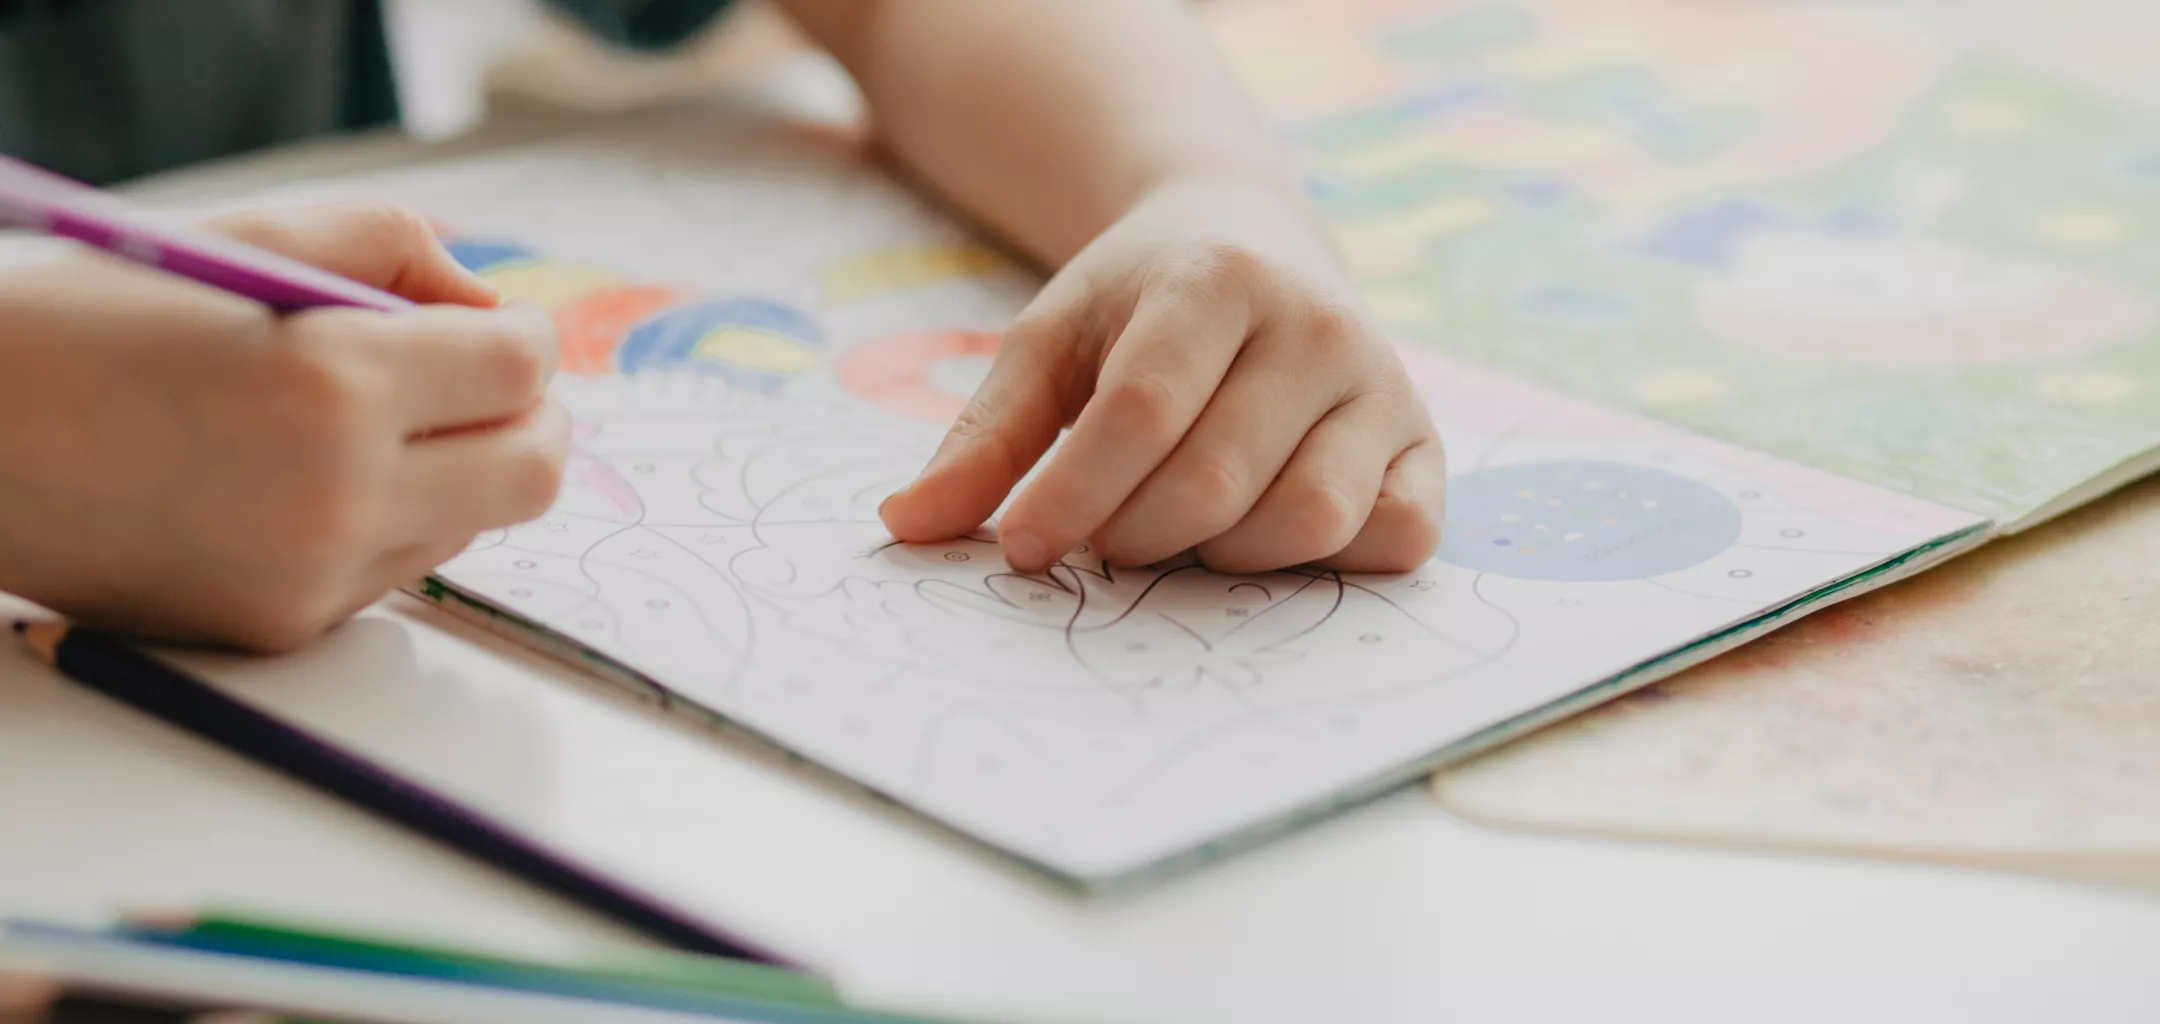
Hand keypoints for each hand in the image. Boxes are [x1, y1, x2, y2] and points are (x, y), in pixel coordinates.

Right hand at [0, 202, 569, 651]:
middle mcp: (339, 495)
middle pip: (535, 471)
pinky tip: (308, 481)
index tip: (503, 327)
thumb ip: (398, 253)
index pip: (521, 371)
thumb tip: (496, 313)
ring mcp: (313, 576)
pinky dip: (389, 522)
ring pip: (474, 524)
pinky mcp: (283, 630)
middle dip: (534, 417)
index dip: (526, 338)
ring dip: (459, 470)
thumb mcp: (249, 236)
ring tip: (372, 425)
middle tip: (493, 384)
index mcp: (334, 383)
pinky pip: (395, 571)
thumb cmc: (92, 322)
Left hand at [880, 176, 1445, 573]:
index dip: (1073, 496)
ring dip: (1223, 557)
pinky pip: (1395, 540)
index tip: (1022, 546)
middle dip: (1136, 535)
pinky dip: (1324, 564)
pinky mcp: (1426, 445)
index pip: (1142, 412)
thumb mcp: (1051, 341)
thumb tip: (906, 526)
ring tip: (1182, 525)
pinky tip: (1264, 535)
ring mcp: (1384, 387)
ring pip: (1307, 521)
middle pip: (1216, 482)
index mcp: (1216, 280)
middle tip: (1104, 537)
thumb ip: (985, 437)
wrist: (1252, 244)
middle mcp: (1317, 326)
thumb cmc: (1138, 307)